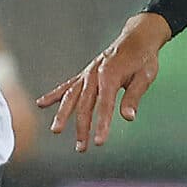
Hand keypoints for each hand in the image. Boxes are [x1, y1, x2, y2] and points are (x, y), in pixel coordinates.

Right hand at [37, 12, 169, 151]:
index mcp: (110, 75)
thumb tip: (128, 118)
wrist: (137, 37)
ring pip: (71, 96)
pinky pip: (67, 86)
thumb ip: (133, 97)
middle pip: (85, 104)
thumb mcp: (145, 77)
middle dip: (82, 127)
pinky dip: (54, 95)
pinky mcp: (85, 74)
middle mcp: (94, 74)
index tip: (98, 142)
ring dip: (63, 114)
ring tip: (55, 131)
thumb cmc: (144, 58)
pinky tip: (41, 104)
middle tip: (81, 148)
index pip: (104, 105)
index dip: (102, 125)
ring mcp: (87, 74)